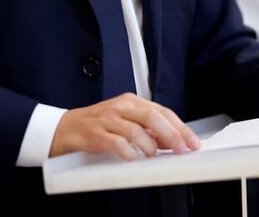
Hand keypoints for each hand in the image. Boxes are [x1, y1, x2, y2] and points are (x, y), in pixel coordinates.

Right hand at [48, 93, 200, 160]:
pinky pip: (114, 141)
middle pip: (152, 117)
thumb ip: (148, 129)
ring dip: (149, 144)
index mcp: (132, 101)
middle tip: (181, 149)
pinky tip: (132, 157)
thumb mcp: (125, 121)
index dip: (180, 127)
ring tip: (154, 155)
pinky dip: (126, 151)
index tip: (192, 142)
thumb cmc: (99, 125)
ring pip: (135, 128)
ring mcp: (107, 119)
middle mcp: (121, 106)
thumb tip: (172, 141)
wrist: (66, 127)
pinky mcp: (95, 133)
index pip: (162, 111)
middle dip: (171, 134)